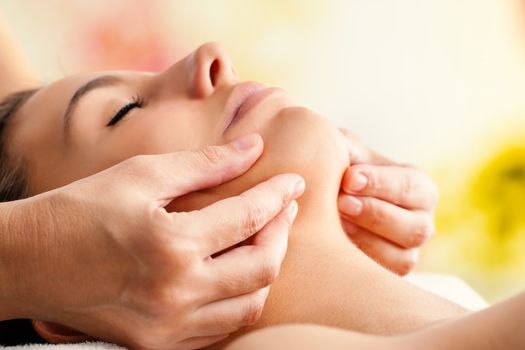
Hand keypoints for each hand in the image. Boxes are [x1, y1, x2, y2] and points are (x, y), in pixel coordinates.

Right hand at [2, 134, 303, 349]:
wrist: (28, 262)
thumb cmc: (80, 209)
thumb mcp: (142, 174)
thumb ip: (205, 163)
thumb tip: (253, 148)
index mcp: (170, 245)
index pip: (247, 218)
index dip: (277, 196)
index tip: (294, 181)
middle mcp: (175, 294)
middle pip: (262, 268)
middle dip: (281, 233)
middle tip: (282, 208)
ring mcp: (167, 327)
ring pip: (249, 305)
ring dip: (266, 268)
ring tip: (264, 237)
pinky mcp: (157, 345)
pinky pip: (220, 327)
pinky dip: (239, 298)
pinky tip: (236, 271)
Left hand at [337, 129, 437, 274]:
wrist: (327, 195)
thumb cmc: (341, 168)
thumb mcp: (346, 150)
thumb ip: (346, 149)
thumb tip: (346, 166)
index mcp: (419, 187)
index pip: (409, 186)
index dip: (380, 183)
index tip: (348, 178)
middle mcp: (421, 221)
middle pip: (415, 228)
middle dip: (375, 215)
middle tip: (340, 203)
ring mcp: (407, 251)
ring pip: (403, 258)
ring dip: (367, 241)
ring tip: (335, 225)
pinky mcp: (387, 272)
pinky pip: (383, 276)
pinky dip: (360, 262)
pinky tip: (335, 245)